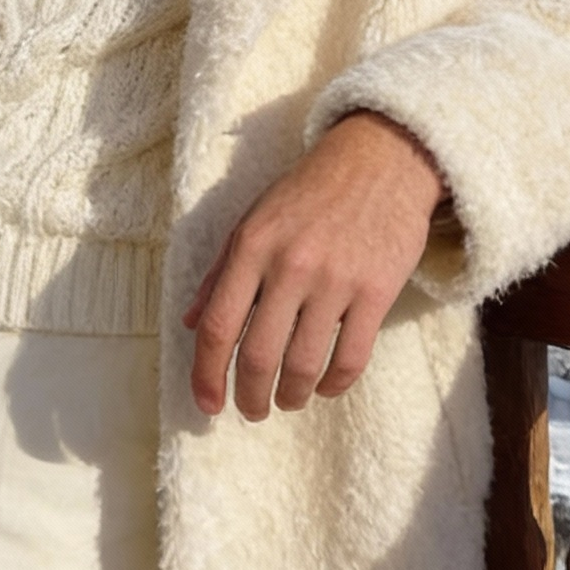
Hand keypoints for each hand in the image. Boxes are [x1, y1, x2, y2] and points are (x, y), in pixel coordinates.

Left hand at [183, 112, 443, 420]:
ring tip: (287, 401)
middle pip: (259, 356)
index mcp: (251, 246)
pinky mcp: (376, 291)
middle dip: (249, 397)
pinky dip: (333, 384)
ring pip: (304, 365)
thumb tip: (190, 323)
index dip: (207, 374)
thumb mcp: (252, 219)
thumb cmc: (308, 191)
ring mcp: (335, 280)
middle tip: (251, 410)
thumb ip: (219, 272)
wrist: (379, 159)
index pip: (219, 327)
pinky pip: (351, 358)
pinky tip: (324, 386)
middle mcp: (289, 266)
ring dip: (290, 396)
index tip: (207, 404)